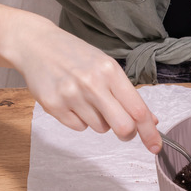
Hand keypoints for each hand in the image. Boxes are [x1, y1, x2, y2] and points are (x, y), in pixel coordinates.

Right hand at [14, 24, 161, 153]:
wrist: (36, 44)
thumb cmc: (75, 55)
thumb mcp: (105, 66)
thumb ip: (128, 94)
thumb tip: (150, 120)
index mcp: (110, 71)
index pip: (137, 109)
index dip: (149, 132)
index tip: (155, 146)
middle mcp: (92, 83)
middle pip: (122, 127)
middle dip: (127, 133)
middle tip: (122, 129)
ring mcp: (71, 95)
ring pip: (100, 128)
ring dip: (99, 121)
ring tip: (86, 99)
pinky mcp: (53, 105)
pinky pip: (79, 127)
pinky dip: (80, 120)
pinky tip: (71, 101)